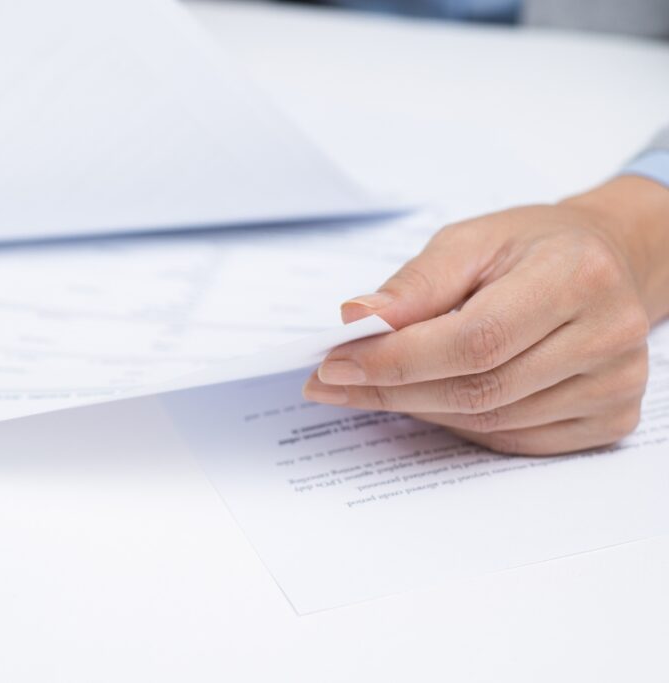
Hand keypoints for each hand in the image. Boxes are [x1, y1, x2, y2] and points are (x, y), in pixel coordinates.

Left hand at [304, 176, 668, 455]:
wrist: (607, 262)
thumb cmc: (533, 248)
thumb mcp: (471, 241)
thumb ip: (415, 284)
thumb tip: (356, 320)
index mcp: (576, 277)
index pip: (473, 340)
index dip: (397, 360)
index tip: (335, 365)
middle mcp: (608, 334)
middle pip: (479, 389)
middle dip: (393, 390)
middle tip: (335, 384)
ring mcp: (616, 384)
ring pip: (491, 423)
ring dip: (419, 411)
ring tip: (374, 389)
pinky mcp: (612, 418)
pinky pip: (515, 442)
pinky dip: (460, 427)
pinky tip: (426, 402)